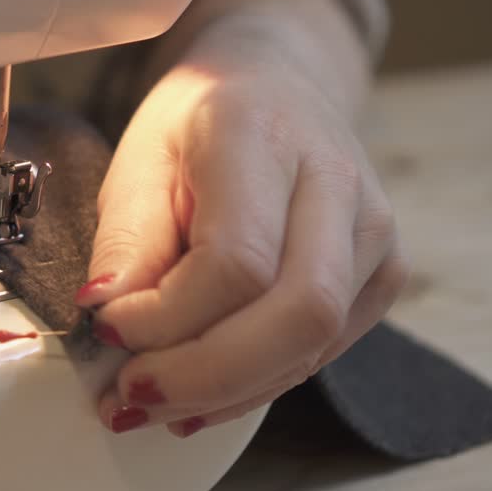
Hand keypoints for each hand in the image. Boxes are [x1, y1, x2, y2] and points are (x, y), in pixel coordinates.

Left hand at [78, 53, 407, 436]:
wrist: (274, 87)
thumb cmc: (198, 122)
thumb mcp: (139, 160)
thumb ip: (128, 238)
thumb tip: (108, 314)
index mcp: (264, 136)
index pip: (238, 258)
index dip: (169, 315)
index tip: (107, 328)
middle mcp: (338, 182)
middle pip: (298, 313)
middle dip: (206, 375)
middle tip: (131, 397)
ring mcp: (375, 231)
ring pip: (316, 343)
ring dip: (226, 392)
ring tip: (152, 403)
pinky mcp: (384, 273)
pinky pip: (322, 351)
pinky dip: (254, 385)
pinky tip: (198, 393)